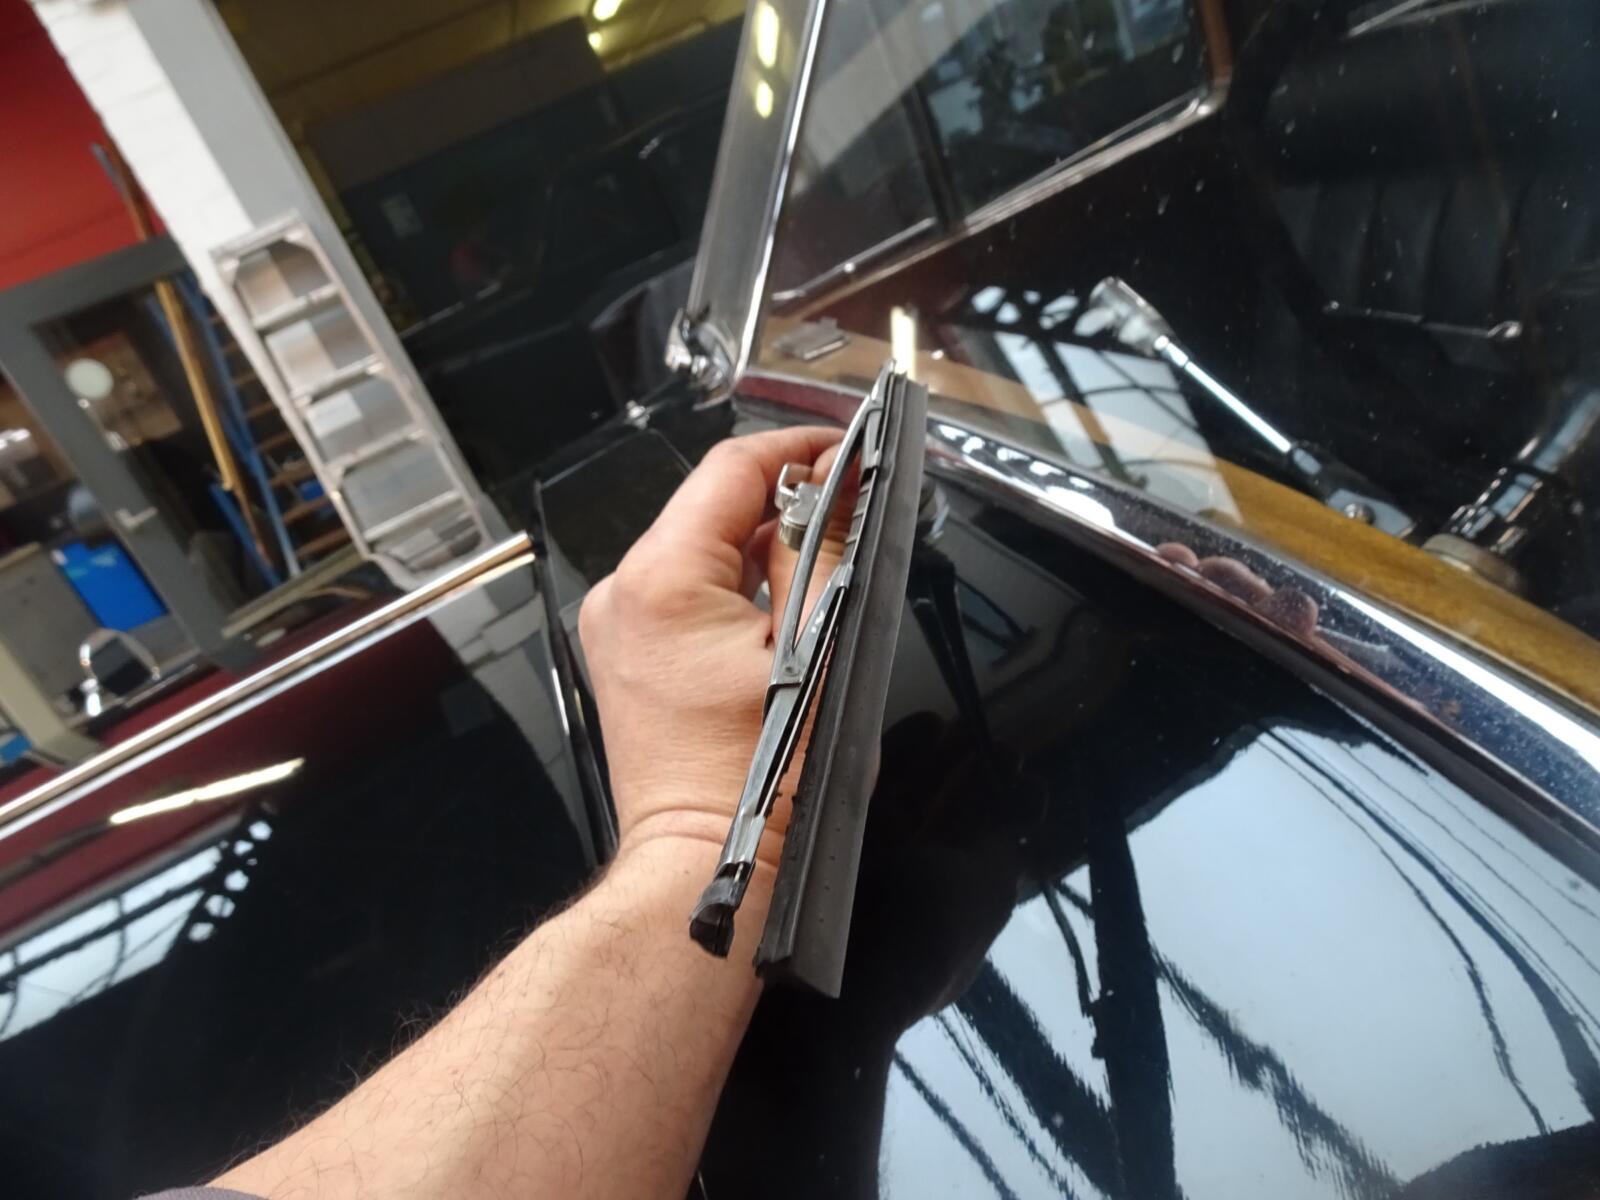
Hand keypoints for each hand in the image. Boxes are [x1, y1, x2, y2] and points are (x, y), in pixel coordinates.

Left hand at [579, 427, 845, 873]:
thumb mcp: (816, 645)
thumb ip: (825, 547)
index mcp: (664, 578)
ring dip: (761, 543)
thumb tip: (839, 484)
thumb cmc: (760, 778)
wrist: (708, 860)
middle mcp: (625, 591)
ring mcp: (617, 624)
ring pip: (699, 546)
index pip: (732, 469)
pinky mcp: (625, 652)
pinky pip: (683, 589)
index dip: (798, 447)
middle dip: (785, 498)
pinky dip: (733, 583)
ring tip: (823, 565)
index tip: (848, 448)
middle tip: (851, 508)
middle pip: (711, 504)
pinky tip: (780, 608)